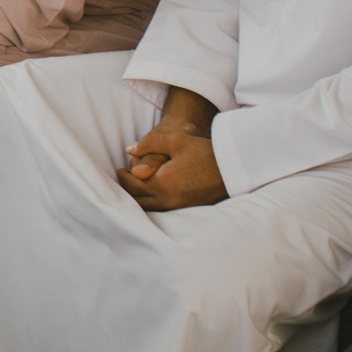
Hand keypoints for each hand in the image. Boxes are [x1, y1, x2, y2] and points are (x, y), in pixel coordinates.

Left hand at [117, 90, 228, 210]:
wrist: (233, 168)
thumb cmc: (204, 152)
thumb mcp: (175, 141)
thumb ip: (149, 144)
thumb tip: (129, 150)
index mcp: (162, 183)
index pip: (132, 185)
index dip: (122, 177)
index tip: (118, 170)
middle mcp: (168, 200)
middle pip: (137, 199)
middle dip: (127, 189)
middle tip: (123, 178)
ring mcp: (178, 207)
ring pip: (149, 207)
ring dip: (138, 197)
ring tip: (135, 186)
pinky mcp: (187, 210)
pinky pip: (161, 210)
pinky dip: (151, 202)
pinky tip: (152, 193)